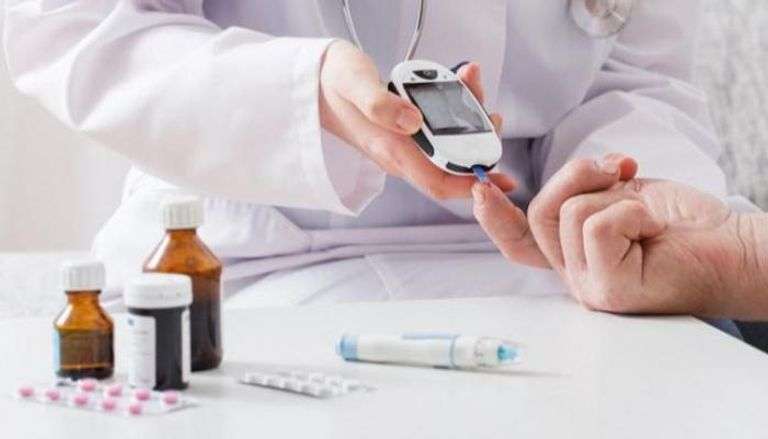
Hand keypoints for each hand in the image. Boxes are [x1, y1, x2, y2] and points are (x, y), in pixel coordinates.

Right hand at [319, 40, 514, 198]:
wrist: (312, 83)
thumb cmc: (333, 81)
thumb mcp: (354, 84)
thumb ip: (380, 104)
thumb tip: (414, 122)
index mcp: (390, 149)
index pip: (438, 181)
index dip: (471, 185)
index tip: (499, 178)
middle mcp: (399, 154)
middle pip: (450, 165)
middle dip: (478, 144)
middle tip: (492, 114)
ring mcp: (401, 146)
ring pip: (446, 147)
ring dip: (468, 124)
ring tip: (474, 87)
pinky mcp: (402, 133)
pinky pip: (437, 132)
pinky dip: (454, 113)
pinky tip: (459, 85)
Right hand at [474, 154, 741, 315]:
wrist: (733, 245)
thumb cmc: (682, 223)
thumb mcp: (621, 195)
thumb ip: (584, 195)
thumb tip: (575, 175)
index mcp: (574, 255)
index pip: (520, 243)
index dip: (495, 218)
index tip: (478, 189)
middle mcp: (575, 275)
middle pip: (540, 214)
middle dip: (578, 175)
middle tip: (620, 166)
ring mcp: (589, 287)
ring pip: (569, 215)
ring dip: (616, 194)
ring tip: (647, 210)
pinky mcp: (608, 291)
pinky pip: (597, 226)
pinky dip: (632, 210)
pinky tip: (653, 227)